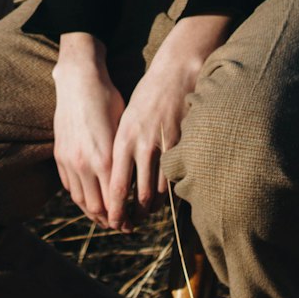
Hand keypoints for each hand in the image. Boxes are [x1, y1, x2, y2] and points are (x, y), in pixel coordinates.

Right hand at [52, 34, 125, 229]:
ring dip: (94, 213)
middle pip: (97, 207)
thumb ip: (126, 158)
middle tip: (122, 226)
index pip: (115, 201)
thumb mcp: (123, 127)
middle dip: (111, 221)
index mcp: (105, 158)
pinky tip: (90, 199)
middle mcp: (85, 163)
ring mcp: (69, 160)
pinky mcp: (59, 155)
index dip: (123, 217)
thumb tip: (139, 180)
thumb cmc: (107, 99)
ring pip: (81, 200)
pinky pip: (70, 186)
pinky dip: (80, 197)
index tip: (132, 224)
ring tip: (106, 218)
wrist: (78, 80)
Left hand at [105, 14, 232, 230]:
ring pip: (160, 190)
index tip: (115, 222)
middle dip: (136, 215)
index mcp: (123, 139)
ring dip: (155, 206)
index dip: (116, 210)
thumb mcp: (126, 121)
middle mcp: (142, 145)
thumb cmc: (147, 96)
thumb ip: (122, 149)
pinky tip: (168, 195)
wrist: (175, 73)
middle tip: (134, 224)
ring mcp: (164, 145)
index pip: (116, 187)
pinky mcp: (182, 144)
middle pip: (139, 195)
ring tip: (149, 213)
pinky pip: (176, 177)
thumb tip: (119, 180)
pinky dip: (172, 191)